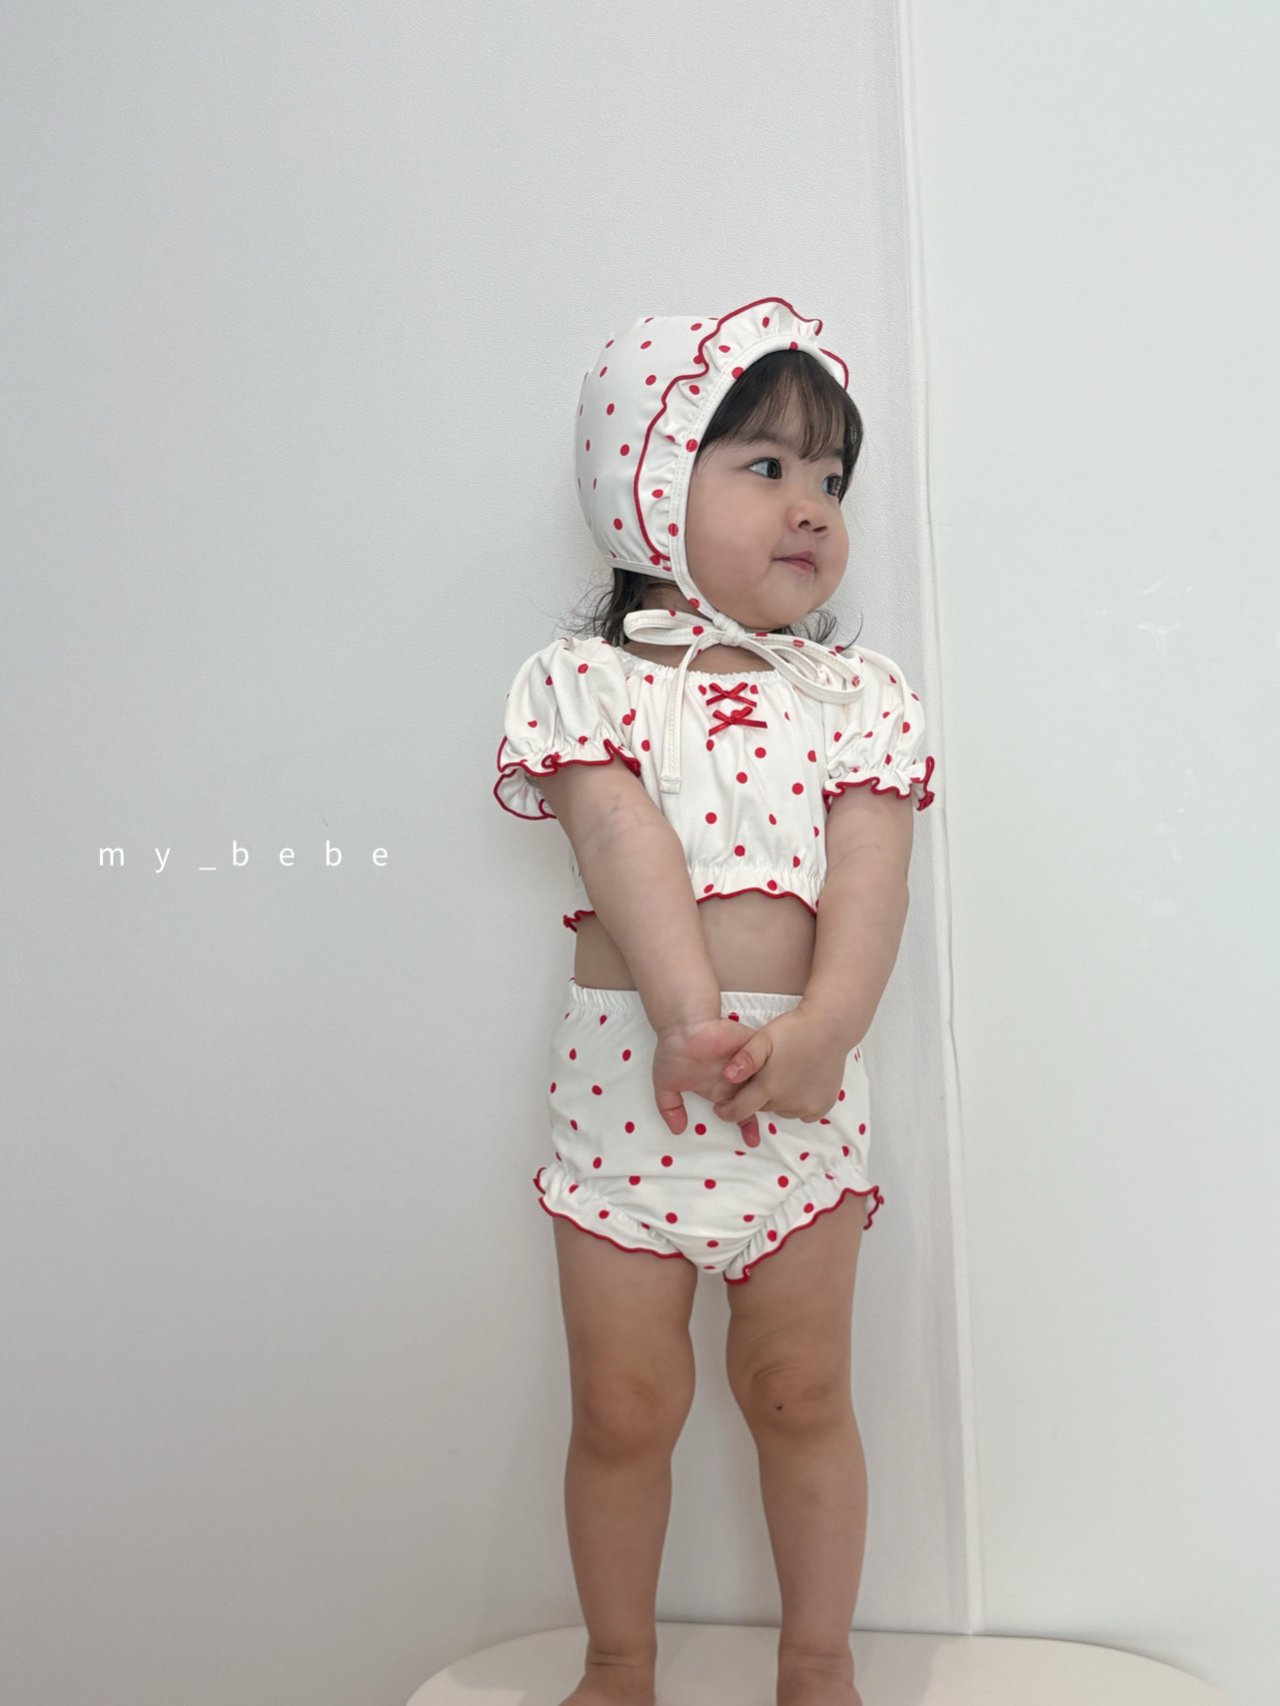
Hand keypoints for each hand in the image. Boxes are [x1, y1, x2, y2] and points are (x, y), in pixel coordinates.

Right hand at [652, 1017, 765, 1147]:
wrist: (680, 1025)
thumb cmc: (674, 1051)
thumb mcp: (666, 1085)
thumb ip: (670, 1108)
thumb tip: (677, 1130)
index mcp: (721, 1090)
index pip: (740, 1113)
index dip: (747, 1127)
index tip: (751, 1142)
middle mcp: (736, 1079)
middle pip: (760, 1100)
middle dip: (767, 1112)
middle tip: (772, 1121)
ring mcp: (746, 1063)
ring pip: (769, 1080)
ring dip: (772, 1092)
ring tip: (773, 1102)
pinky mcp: (752, 1045)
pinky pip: (768, 1057)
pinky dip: (771, 1066)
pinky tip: (771, 1079)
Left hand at [709, 1007, 849, 1127]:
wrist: (830, 1027)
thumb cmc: (793, 1029)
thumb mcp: (763, 1038)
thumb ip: (744, 1058)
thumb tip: (727, 1077)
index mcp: (769, 1087)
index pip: (740, 1111)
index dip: (727, 1111)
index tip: (721, 1108)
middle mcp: (788, 1103)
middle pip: (762, 1107)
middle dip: (757, 1095)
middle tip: (764, 1074)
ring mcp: (807, 1107)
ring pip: (782, 1110)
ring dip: (778, 1099)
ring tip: (785, 1075)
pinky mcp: (822, 1106)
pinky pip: (802, 1113)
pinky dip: (798, 1103)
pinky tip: (800, 1083)